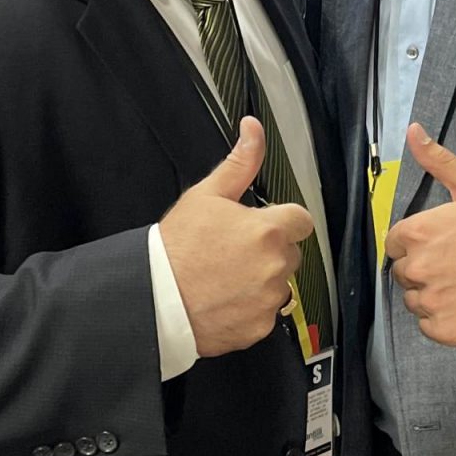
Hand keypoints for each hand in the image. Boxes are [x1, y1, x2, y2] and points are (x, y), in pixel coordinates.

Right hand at [159, 117, 315, 357]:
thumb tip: (253, 129)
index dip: (282, 220)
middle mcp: (275, 266)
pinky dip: (251, 307)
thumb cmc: (176, 248)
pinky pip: (266, 312)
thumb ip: (239, 163)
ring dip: (262, 279)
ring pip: (280, 284)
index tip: (262, 225)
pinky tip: (224, 299)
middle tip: (234, 251)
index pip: (301, 220)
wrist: (154, 299)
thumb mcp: (205, 195)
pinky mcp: (260, 327)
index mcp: (268, 230)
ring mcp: (269, 299)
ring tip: (226, 276)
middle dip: (270, 250)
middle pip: (290, 252)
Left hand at [383, 125, 455, 348]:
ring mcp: (431, 301)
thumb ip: (437, 159)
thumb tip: (412, 131)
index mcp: (418, 232)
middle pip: (403, 273)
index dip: (417, 243)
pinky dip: (444, 319)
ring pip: (415, 300)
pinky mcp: (446, 329)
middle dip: (424, 268)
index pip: (394, 244)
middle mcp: (418, 268)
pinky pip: (429, 326)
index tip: (442, 244)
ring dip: (432, 294)